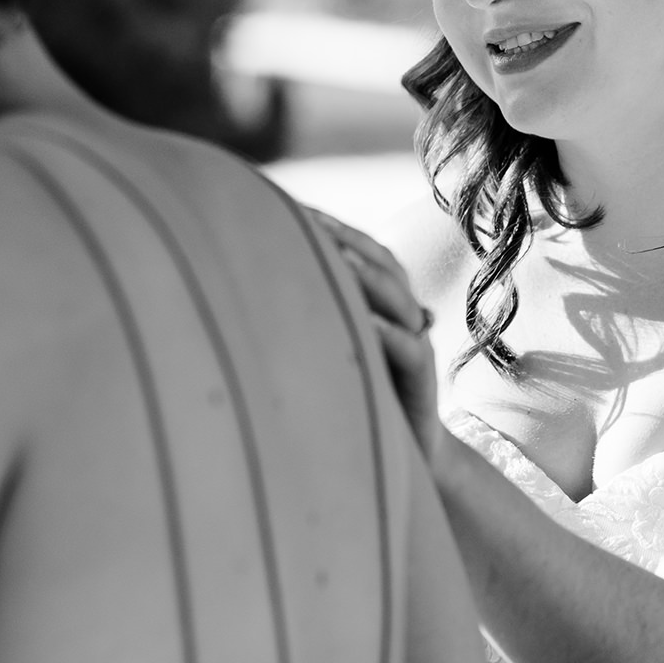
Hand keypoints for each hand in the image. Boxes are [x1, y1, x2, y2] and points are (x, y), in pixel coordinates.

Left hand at [311, 210, 442, 457]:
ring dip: (369, 278)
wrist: (404, 456)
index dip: (335, 227)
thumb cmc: (353, 401)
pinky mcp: (423, 384)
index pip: (363, 252)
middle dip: (349, 238)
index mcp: (382, 305)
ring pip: (399, 302)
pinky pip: (412, 351)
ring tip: (339, 258)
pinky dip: (390, 336)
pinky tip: (368, 325)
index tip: (295, 206)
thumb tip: (241, 288)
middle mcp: (403, 318)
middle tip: (311, 218)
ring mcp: (416, 347)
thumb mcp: (328, 354)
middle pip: (384, 265)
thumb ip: (306, 321)